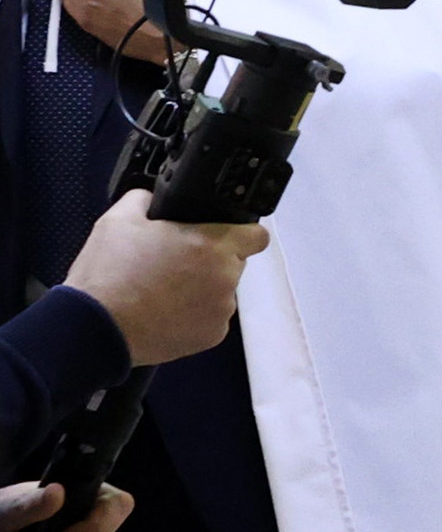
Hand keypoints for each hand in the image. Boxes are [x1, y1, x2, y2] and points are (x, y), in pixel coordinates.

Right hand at [65, 190, 265, 366]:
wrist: (96, 326)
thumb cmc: (109, 273)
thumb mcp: (120, 219)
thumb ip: (145, 199)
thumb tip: (152, 196)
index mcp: (213, 245)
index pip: (256, 235)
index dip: (241, 233)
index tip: (223, 235)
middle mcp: (226, 278)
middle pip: (232, 262)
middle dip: (210, 260)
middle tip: (174, 262)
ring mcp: (222, 310)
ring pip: (220, 291)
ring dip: (201, 288)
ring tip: (162, 289)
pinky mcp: (212, 336)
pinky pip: (210, 318)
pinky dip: (193, 315)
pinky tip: (162, 311)